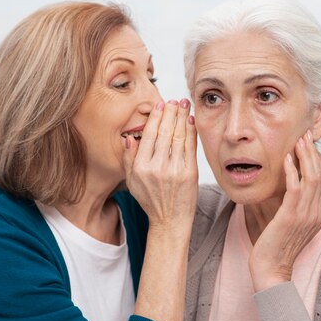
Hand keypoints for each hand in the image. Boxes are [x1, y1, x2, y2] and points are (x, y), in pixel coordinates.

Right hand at [123, 99, 197, 230]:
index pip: (149, 135)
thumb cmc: (151, 201)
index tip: (160, 106)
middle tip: (174, 100)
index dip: (156, 117)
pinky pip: (190, 147)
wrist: (170, 221)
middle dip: (171, 112)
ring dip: (182, 117)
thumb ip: (129, 158)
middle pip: (165, 132)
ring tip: (184, 104)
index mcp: (141, 167)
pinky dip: (191, 132)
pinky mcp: (190, 174)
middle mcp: (157, 168)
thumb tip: (129, 137)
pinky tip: (191, 121)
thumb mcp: (132, 181)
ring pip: (178, 136)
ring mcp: (175, 170)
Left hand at [249, 130, 320, 291]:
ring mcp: (305, 215)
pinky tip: (286, 159)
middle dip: (312, 153)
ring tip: (298, 140)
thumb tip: (285, 190)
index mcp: (315, 214)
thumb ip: (291, 207)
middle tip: (305, 135)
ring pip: (310, 178)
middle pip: (319, 175)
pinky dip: (292, 171)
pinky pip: (295, 189)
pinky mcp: (291, 217)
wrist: (271, 271)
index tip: (307, 144)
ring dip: (304, 157)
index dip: (315, 160)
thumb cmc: (275, 248)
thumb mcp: (287, 224)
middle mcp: (315, 213)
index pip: (320, 181)